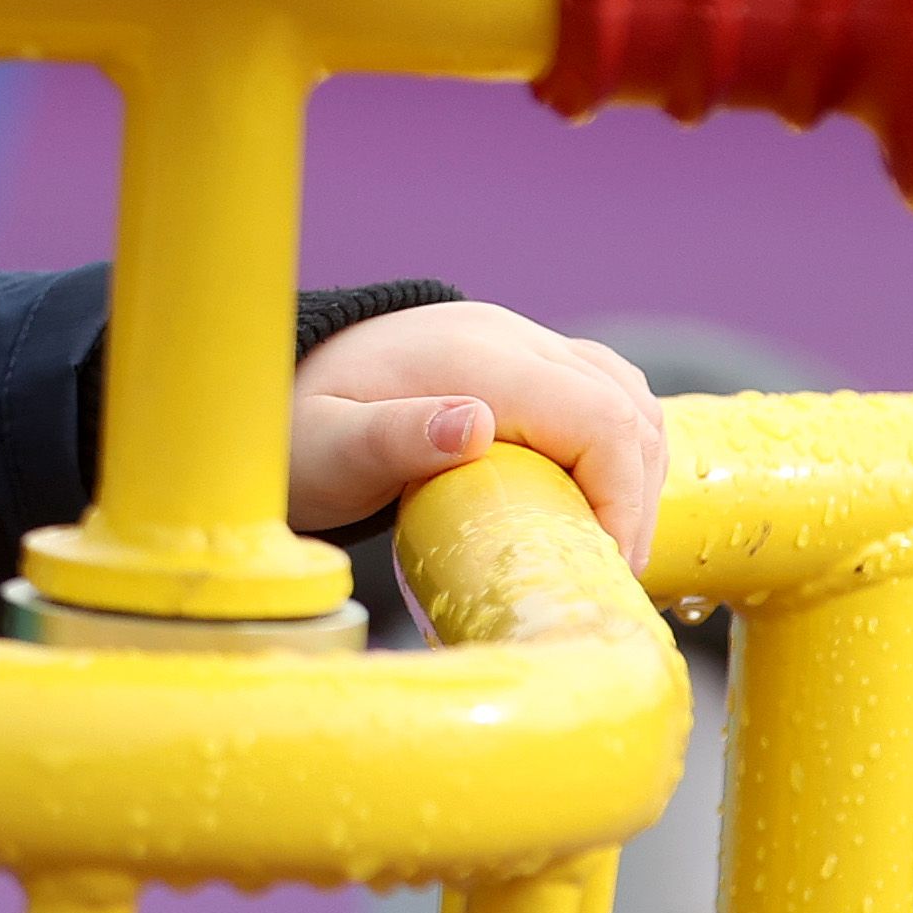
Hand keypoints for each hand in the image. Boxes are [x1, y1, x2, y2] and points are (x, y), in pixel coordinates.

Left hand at [289, 300, 664, 569]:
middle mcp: (509, 338)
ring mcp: (518, 346)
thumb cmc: (296, 432)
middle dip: (636, 497)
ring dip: (634, 472)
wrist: (276, 383)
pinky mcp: (520, 364)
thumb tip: (472, 424)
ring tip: (604, 546)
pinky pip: (600, 397)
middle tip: (606, 574)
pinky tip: (595, 505)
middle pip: (625, 409)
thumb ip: (393, 437)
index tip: (604, 566)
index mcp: (474, 356)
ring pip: (624, 398)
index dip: (623, 496)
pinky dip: (617, 450)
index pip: (599, 417)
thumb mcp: (327, 449)